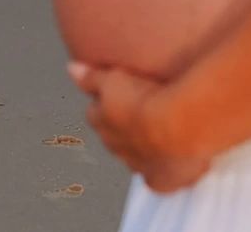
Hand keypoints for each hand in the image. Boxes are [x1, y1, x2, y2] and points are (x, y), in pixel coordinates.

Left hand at [69, 62, 210, 193]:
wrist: (179, 125)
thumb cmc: (147, 97)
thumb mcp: (115, 77)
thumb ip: (91, 77)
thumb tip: (71, 69)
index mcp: (100, 120)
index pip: (95, 113)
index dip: (109, 105)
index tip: (124, 97)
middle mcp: (114, 146)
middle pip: (113, 137)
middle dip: (124, 127)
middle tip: (144, 113)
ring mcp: (137, 165)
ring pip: (135, 157)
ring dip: (144, 148)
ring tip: (163, 133)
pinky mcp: (159, 181)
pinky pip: (156, 179)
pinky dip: (161, 172)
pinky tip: (171, 162)